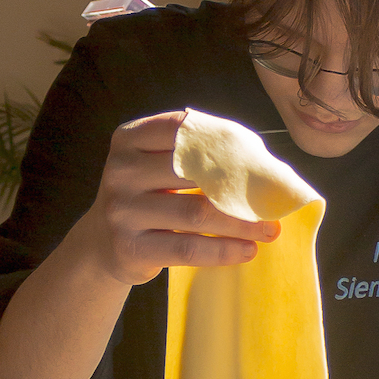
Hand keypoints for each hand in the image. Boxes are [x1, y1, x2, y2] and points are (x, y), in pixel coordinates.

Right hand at [75, 111, 279, 286]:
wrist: (102, 243)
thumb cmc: (147, 197)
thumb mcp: (157, 165)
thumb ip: (195, 155)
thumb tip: (264, 165)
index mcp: (129, 139)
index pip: (182, 128)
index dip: (225, 139)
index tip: (259, 157)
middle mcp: (120, 170)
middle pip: (194, 172)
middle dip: (242, 185)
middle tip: (276, 200)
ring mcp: (121, 211)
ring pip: (196, 213)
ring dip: (241, 222)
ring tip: (269, 229)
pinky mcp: (130, 248)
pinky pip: (187, 248)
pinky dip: (223, 250)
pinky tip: (247, 250)